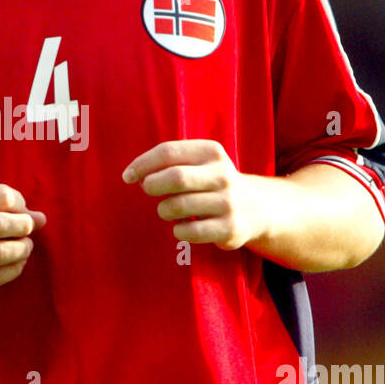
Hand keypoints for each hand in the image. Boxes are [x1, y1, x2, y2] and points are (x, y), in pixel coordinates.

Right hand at [0, 184, 46, 300]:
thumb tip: (41, 218)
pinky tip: (16, 265)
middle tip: (27, 232)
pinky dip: (14, 270)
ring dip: (22, 251)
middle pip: (1, 223)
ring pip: (1, 252)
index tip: (21, 214)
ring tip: (24, 249)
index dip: (21, 205)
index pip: (2, 196)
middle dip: (24, 228)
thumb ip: (4, 211)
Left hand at [121, 140, 267, 250]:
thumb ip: (169, 163)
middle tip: (148, 191)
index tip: (128, 176)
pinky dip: (177, 230)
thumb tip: (134, 176)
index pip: (168, 151)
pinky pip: (189, 231)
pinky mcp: (230, 228)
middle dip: (152, 185)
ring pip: (178, 206)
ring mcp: (229, 203)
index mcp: (212, 152)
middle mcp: (223, 175)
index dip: (142, 164)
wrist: (257, 208)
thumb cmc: (213, 183)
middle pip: (175, 178)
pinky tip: (182, 226)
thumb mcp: (199, 163)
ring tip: (168, 210)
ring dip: (164, 210)